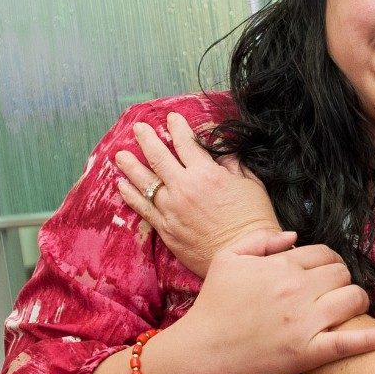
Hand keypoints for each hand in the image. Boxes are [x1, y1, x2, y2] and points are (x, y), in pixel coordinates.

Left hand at [116, 112, 280, 276]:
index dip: (177, 127)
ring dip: (130, 165)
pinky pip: (142, 207)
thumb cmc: (254, 220)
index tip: (171, 118)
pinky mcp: (166, 228)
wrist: (245, 255)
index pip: (186, 143)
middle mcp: (184, 187)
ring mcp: (171, 208)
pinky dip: (130, 194)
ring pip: (144, 181)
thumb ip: (234, 165)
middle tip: (138, 128)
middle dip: (146, 139)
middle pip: (158, 157)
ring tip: (120, 155)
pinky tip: (122, 185)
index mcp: (207, 173)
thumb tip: (222, 153)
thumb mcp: (252, 185)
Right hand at [173, 229, 374, 373]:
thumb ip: (261, 240)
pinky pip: (349, 343)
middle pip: (343, 274)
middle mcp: (297, 290)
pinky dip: (374, 339)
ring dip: (358, 301)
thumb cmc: (213, 304)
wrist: (202, 350)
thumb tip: (294, 235)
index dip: (329, 262)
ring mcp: (305, 323)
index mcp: (281, 266)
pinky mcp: (308, 352)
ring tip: (352, 307)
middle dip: (342, 280)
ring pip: (353, 300)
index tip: (326, 273)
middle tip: (335, 291)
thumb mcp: (228, 259)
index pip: (325, 254)